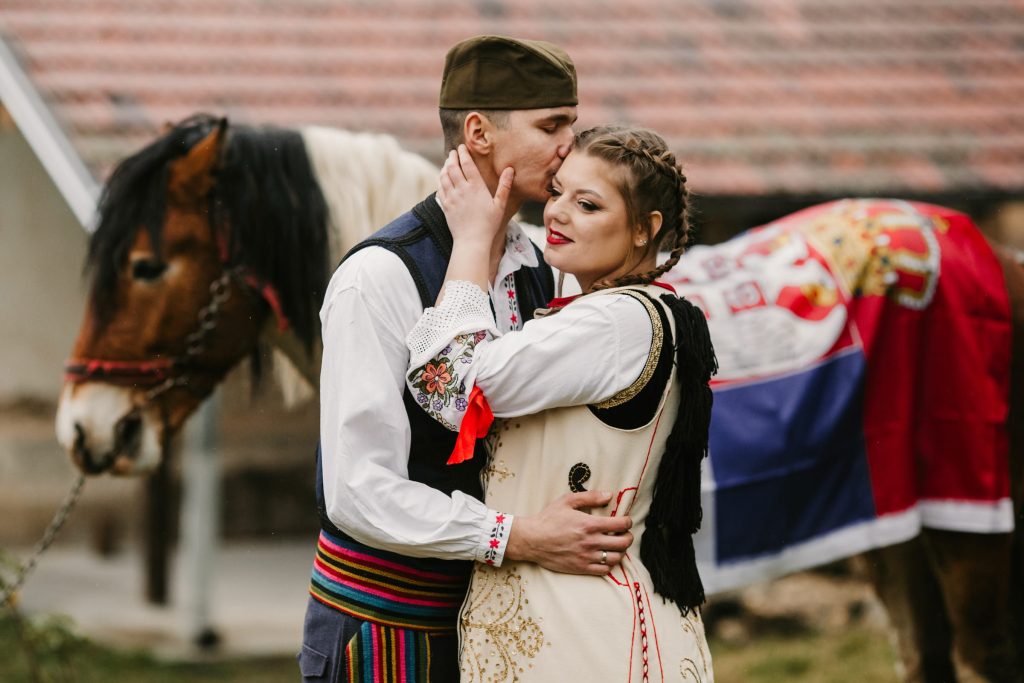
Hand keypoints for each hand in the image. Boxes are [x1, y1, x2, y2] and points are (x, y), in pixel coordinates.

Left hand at [438, 144, 513, 247]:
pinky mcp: (445, 206)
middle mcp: (462, 190)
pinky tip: (442, 178)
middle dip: (452, 157)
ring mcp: (451, 198)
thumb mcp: (500, 205)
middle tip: (453, 152)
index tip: (461, 147)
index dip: (463, 154)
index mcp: (476, 187)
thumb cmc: (489, 224)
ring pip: (444, 176)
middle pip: (453, 167)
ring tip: (448, 162)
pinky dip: (440, 180)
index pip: (467, 164)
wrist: (472, 241)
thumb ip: (504, 186)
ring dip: (445, 167)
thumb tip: (510, 169)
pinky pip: (440, 189)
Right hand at [504, 491, 633, 575]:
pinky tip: (604, 557)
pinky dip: (609, 564)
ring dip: (620, 551)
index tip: (625, 520)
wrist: (532, 540)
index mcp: (590, 524)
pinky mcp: (581, 568)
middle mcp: (591, 542)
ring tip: (615, 546)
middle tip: (625, 534)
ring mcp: (587, 557)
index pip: (621, 524)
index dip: (628, 522)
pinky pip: (604, 570)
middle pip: (623, 543)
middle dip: (629, 537)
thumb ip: (590, 497)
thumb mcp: (567, 501)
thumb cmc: (548, 519)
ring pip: (616, 558)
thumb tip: (609, 495)